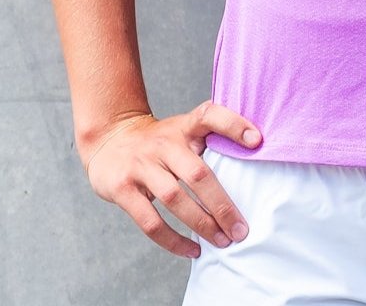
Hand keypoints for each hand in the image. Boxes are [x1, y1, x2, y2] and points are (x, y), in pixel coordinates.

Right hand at [81, 100, 263, 258]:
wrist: (108, 139)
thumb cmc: (158, 141)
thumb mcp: (181, 129)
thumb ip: (208, 139)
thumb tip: (253, 159)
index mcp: (182, 126)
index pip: (209, 115)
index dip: (233, 125)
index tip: (257, 140)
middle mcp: (163, 144)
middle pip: (197, 173)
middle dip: (222, 205)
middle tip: (241, 229)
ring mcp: (141, 165)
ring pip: (175, 198)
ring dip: (202, 224)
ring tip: (223, 241)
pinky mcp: (123, 189)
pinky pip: (151, 221)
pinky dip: (173, 240)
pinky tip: (192, 249)